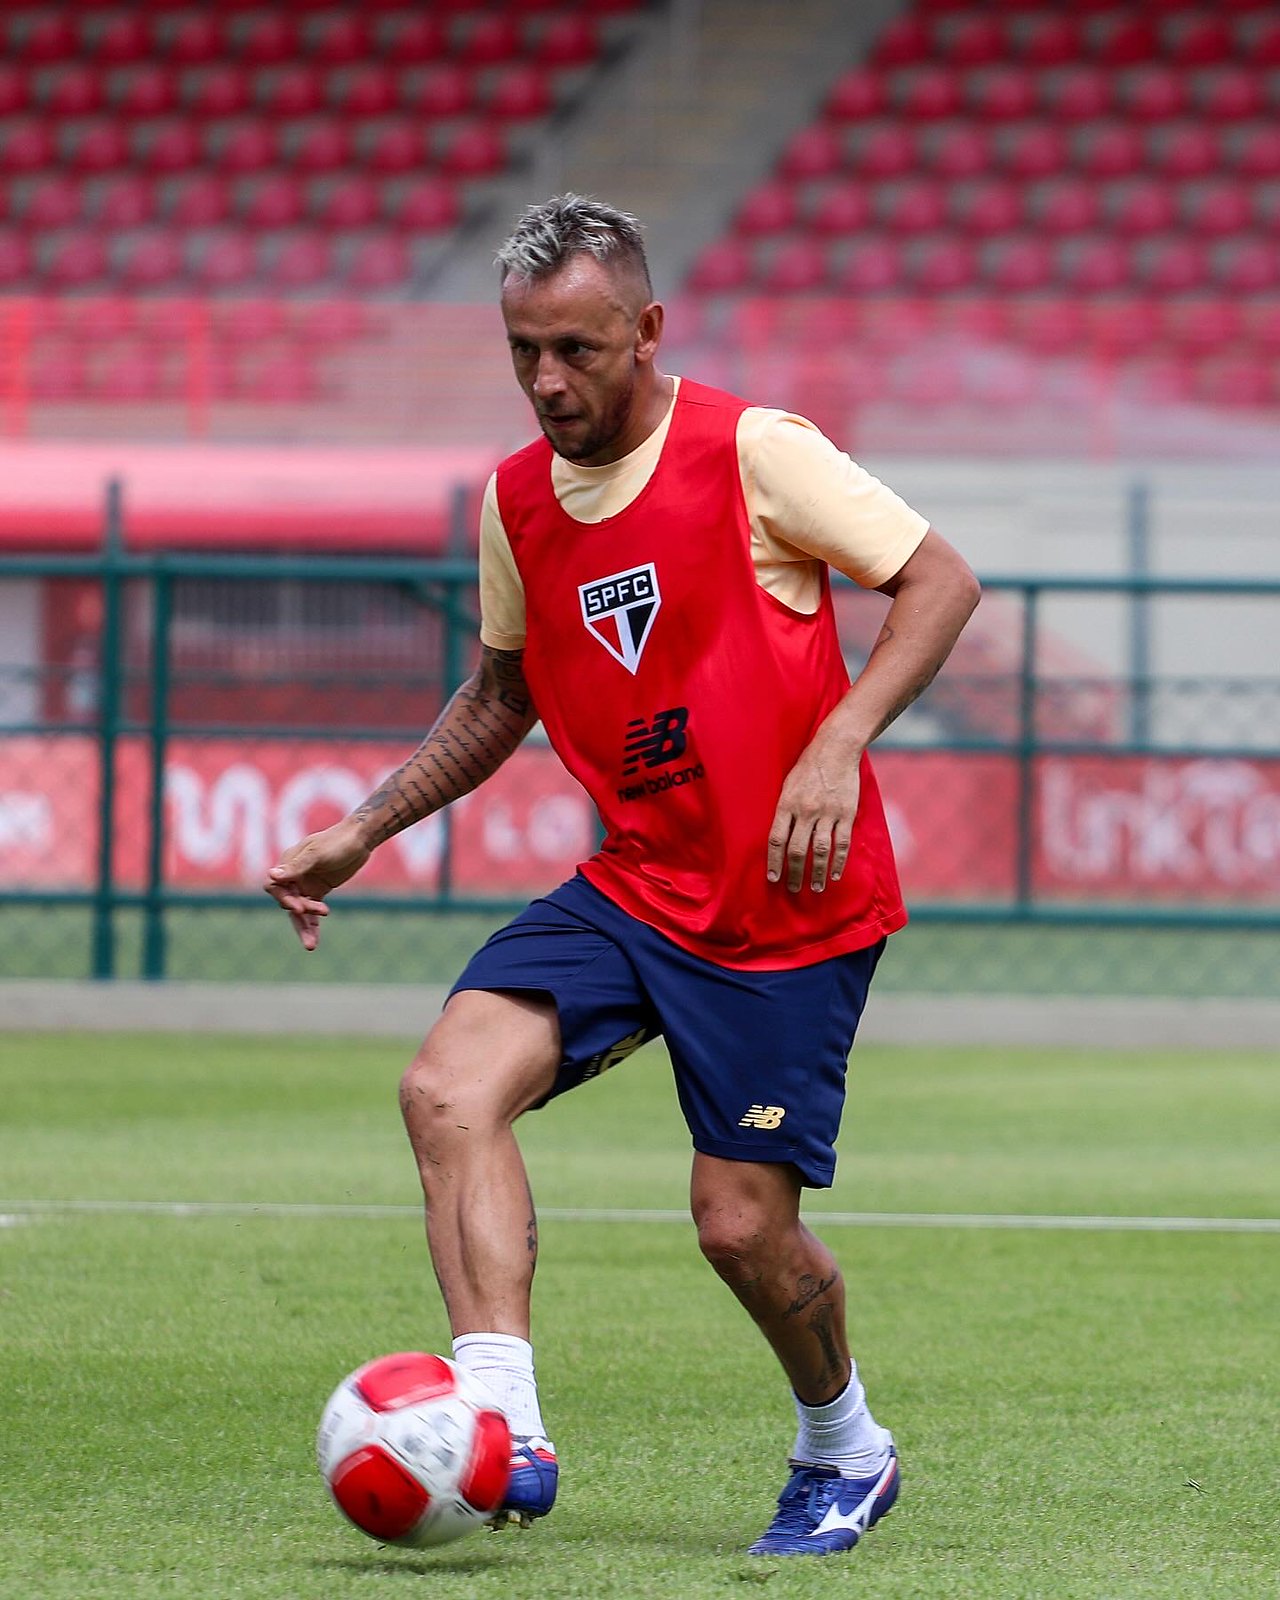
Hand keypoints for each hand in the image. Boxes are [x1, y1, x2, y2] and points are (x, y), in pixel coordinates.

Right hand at [264, 817, 370, 949]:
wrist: (359, 839)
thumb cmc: (337, 842)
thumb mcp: (317, 854)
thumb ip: (296, 867)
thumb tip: (272, 875)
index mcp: (288, 863)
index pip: (274, 886)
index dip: (283, 898)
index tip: (298, 908)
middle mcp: (294, 876)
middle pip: (288, 901)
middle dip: (300, 913)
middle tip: (322, 912)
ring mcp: (305, 885)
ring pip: (299, 911)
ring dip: (304, 928)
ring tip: (310, 947)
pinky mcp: (318, 891)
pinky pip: (312, 912)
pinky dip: (313, 926)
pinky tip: (314, 941)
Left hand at [766, 745, 860, 893]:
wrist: (835, 749)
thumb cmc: (807, 766)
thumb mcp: (786, 784)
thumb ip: (783, 810)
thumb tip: (778, 836)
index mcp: (787, 804)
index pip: (776, 839)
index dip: (774, 861)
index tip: (772, 878)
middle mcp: (806, 811)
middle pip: (797, 850)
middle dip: (794, 873)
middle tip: (792, 889)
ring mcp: (828, 813)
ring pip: (820, 851)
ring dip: (816, 873)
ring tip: (815, 888)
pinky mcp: (846, 814)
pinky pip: (842, 843)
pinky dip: (839, 862)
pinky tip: (835, 874)